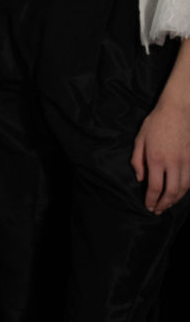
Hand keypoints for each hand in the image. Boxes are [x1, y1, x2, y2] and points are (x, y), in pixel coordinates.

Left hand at [132, 97, 189, 213]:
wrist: (177, 110)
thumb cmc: (155, 123)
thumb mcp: (139, 140)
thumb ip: (137, 161)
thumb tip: (141, 179)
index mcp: (155, 158)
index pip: (155, 187)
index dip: (151, 200)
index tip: (148, 206)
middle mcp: (172, 162)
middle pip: (171, 191)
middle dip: (164, 204)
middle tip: (157, 210)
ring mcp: (185, 161)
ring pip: (183, 188)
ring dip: (176, 200)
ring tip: (167, 205)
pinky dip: (185, 190)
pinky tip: (179, 193)